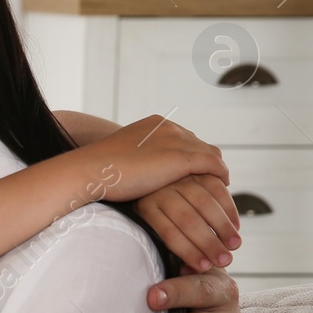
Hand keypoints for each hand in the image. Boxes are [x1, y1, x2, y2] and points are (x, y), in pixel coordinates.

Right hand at [82, 116, 228, 204]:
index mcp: (154, 125)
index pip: (185, 138)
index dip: (193, 155)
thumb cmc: (99, 170)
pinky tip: (222, 187)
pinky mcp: (181, 158)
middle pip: (200, 145)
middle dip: (207, 163)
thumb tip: (140, 171)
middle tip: (212, 182)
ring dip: (217, 171)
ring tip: (219, 188)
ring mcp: (176, 141)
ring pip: (211, 154)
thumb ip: (138, 158)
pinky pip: (213, 165)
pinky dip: (221, 175)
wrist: (90, 170)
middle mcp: (169, 128)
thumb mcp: (123, 158)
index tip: (195, 173)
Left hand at [135, 175, 241, 271]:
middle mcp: (160, 190)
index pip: (168, 233)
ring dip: (223, 226)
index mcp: (146, 207)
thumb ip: (172, 244)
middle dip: (208, 242)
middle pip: (187, 219)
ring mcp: (179, 177)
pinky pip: (216, 189)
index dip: (188, 251)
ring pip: (204, 203)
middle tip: (225, 260)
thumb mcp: (152, 226)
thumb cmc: (157, 213)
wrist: (144, 174)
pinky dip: (229, 208)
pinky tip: (236, 226)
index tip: (204, 267)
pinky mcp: (196, 170)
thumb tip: (191, 270)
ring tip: (235, 245)